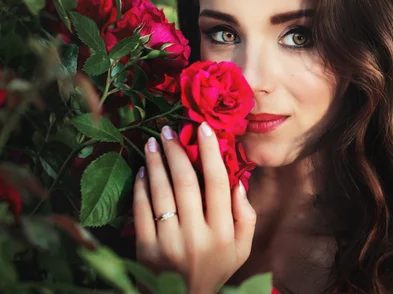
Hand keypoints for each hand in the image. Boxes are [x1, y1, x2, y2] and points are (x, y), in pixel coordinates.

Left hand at [133, 122, 256, 293]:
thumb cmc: (215, 268)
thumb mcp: (241, 248)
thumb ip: (246, 216)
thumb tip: (238, 182)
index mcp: (222, 233)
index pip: (218, 183)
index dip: (211, 153)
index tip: (205, 129)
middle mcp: (196, 236)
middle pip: (186, 182)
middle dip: (176, 151)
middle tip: (168, 130)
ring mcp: (169, 243)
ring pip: (161, 193)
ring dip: (155, 163)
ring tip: (152, 143)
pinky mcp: (146, 250)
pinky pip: (141, 211)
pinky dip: (140, 187)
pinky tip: (142, 171)